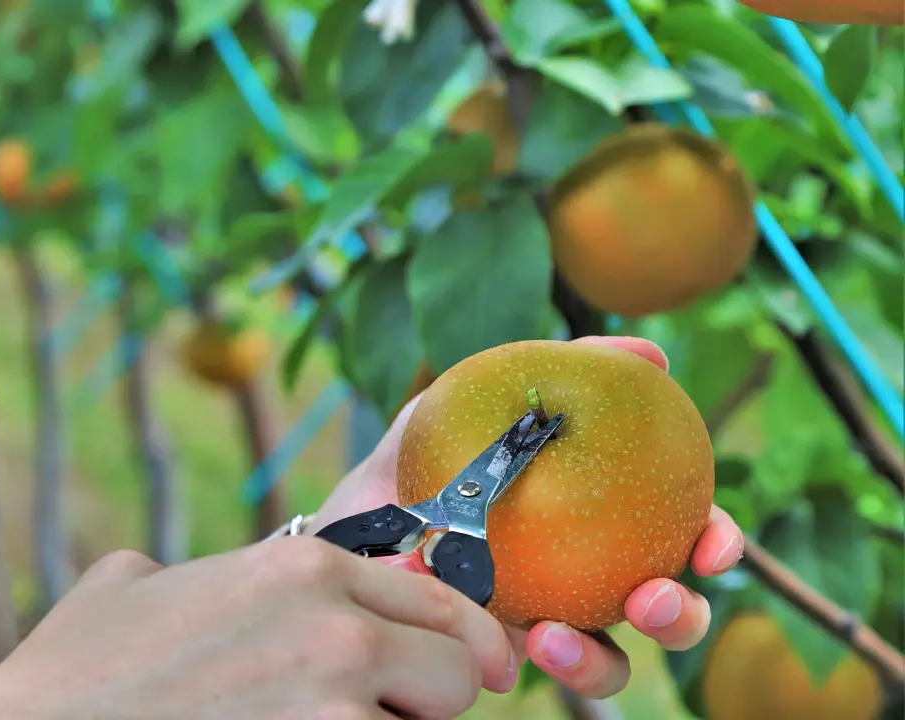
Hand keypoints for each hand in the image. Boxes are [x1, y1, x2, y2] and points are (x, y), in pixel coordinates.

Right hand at [0, 537, 519, 719]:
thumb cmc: (71, 676)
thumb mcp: (133, 585)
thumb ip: (201, 575)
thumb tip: (195, 583)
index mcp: (301, 568)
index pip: (434, 597)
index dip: (457, 637)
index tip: (472, 667)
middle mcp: (335, 631)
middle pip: (454, 673)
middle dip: (425, 698)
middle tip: (377, 714)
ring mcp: (334, 715)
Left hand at [305, 336, 745, 698]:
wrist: (346, 521)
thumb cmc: (420, 459)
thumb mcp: (476, 400)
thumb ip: (557, 370)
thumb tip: (650, 353)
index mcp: (596, 525)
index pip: (676, 537)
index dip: (714, 544)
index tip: (714, 546)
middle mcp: (581, 581)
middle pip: (662, 612)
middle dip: (679, 617)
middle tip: (650, 600)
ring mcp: (541, 628)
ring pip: (607, 666)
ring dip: (599, 662)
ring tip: (552, 638)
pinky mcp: (491, 662)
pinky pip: (518, 674)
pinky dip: (513, 661)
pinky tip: (493, 635)